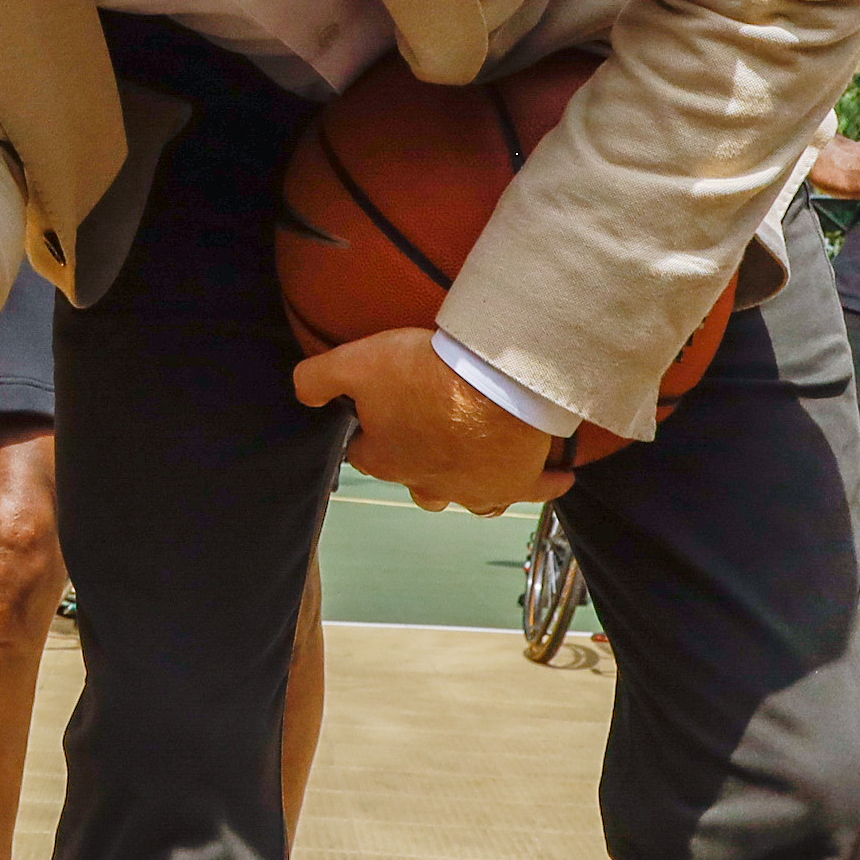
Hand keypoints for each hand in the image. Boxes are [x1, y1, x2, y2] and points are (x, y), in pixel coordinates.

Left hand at [293, 327, 571, 513]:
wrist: (497, 384)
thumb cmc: (426, 375)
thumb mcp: (356, 362)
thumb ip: (317, 378)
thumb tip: (301, 392)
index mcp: (387, 459)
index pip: (363, 452)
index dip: (365, 430)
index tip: (373, 410)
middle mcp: (429, 484)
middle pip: (415, 481)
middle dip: (415, 462)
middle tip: (426, 430)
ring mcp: (476, 488)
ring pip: (467, 497)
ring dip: (468, 483)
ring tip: (473, 463)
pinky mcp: (519, 481)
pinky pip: (536, 491)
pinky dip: (547, 486)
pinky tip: (559, 479)